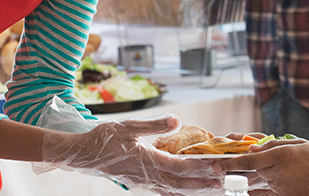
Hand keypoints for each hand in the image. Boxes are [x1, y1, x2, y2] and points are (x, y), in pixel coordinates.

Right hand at [43, 116, 222, 195]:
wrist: (82, 155)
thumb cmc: (102, 138)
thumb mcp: (127, 126)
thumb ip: (153, 125)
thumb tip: (176, 120)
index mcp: (147, 160)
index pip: (180, 166)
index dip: (200, 167)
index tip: (218, 165)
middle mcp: (148, 175)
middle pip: (182, 182)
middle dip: (205, 182)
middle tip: (226, 181)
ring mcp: (145, 182)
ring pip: (176, 189)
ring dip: (197, 188)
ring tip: (216, 186)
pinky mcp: (141, 183)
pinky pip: (166, 190)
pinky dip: (182, 190)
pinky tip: (191, 189)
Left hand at [215, 139, 308, 195]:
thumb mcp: (300, 145)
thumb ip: (274, 145)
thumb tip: (253, 149)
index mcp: (280, 156)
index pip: (246, 161)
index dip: (227, 163)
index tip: (214, 164)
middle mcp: (278, 173)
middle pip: (249, 172)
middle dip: (235, 171)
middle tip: (226, 168)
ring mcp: (281, 188)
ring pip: (258, 182)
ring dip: (253, 178)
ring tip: (260, 173)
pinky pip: (265, 194)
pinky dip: (259, 190)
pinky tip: (261, 186)